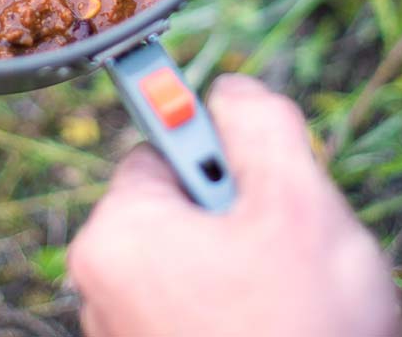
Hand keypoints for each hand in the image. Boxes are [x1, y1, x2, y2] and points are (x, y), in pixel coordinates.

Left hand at [68, 74, 401, 336]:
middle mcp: (99, 287)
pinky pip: (197, 311)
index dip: (223, 156)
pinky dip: (239, 314)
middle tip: (292, 256)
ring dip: (248, 270)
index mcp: (117, 236)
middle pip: (181, 208)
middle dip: (243, 219)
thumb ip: (262, 124)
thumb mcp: (300, 203)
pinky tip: (278, 330)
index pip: (160, 146)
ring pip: (196, 263)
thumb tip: (231, 90)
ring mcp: (122, 334)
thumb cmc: (301, 330)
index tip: (263, 187)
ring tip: (290, 307)